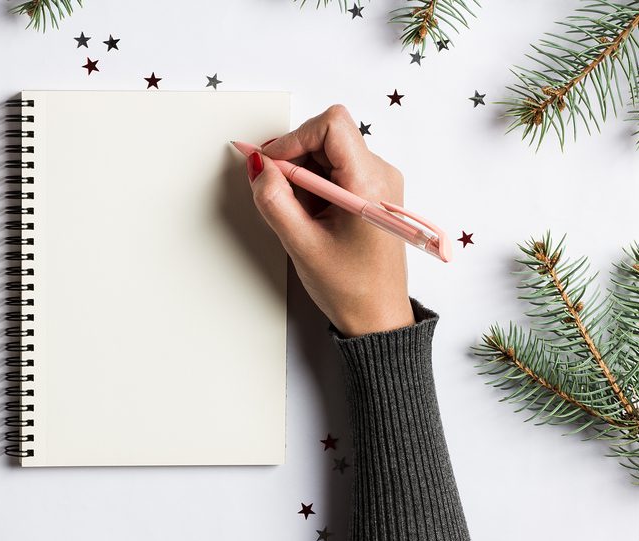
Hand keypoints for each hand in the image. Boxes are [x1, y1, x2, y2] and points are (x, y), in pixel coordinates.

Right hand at [246, 105, 413, 337]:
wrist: (377, 316)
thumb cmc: (351, 288)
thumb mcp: (301, 245)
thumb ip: (274, 201)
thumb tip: (257, 165)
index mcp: (369, 184)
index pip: (331, 125)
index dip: (294, 138)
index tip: (271, 164)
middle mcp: (380, 174)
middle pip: (327, 136)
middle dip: (293, 159)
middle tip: (276, 194)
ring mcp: (377, 181)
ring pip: (327, 152)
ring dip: (301, 175)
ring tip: (299, 215)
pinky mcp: (371, 191)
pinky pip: (335, 169)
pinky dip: (312, 185)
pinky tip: (310, 216)